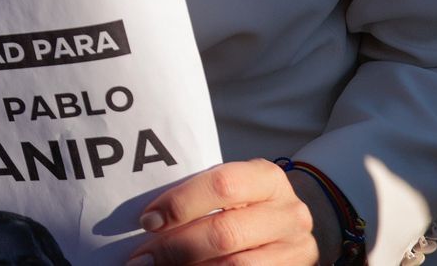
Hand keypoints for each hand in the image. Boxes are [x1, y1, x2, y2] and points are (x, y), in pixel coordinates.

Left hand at [128, 159, 320, 264]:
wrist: (286, 227)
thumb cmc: (247, 204)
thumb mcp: (235, 190)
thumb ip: (201, 196)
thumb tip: (149, 220)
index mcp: (267, 179)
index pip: (222, 185)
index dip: (181, 204)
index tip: (148, 220)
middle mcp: (287, 214)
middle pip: (224, 233)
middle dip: (175, 248)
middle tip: (141, 259)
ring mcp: (295, 249)